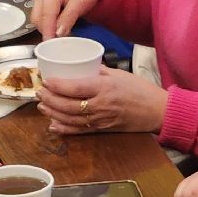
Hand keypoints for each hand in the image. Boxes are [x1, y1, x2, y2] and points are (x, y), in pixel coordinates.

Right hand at [31, 0, 108, 38]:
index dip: (47, 30)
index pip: (46, 14)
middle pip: (37, 17)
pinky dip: (46, 23)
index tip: (50, 44)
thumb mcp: (80, 4)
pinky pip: (39, 15)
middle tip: (57, 42)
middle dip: (45, 30)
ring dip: (45, 27)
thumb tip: (58, 33)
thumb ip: (68, 18)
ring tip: (58, 34)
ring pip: (36, 17)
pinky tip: (56, 26)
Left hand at [37, 65, 166, 133]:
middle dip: (50, 100)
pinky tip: (54, 125)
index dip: (57, 85)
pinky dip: (65, 129)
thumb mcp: (118, 73)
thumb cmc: (140, 90)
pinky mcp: (103, 130)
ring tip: (42, 106)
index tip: (46, 81)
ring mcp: (101, 120)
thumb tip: (80, 65)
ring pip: (71, 119)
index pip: (75, 88)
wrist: (158, 111)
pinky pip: (81, 131)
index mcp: (104, 88)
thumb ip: (97, 71)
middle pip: (69, 105)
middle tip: (39, 93)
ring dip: (54, 113)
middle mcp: (101, 105)